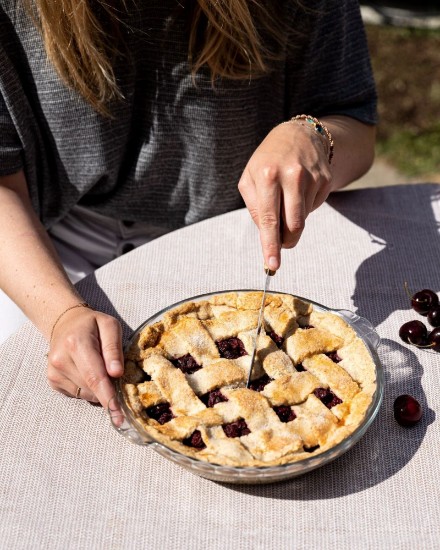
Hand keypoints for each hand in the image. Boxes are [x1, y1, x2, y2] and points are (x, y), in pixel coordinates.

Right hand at [46, 306, 123, 407]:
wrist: (65, 323)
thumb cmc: (92, 324)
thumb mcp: (109, 326)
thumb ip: (113, 348)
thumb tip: (116, 373)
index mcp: (76, 343)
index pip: (95, 377)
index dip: (108, 397)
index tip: (118, 414)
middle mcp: (61, 360)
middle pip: (91, 388)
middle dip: (109, 390)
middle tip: (118, 378)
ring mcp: (54, 372)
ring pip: (85, 394)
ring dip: (99, 389)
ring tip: (100, 368)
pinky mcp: (53, 380)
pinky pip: (78, 394)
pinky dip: (88, 388)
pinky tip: (87, 371)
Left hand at [238, 121, 332, 269]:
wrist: (298, 134)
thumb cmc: (267, 161)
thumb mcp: (249, 178)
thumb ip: (255, 208)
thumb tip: (268, 235)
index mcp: (268, 175)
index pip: (270, 219)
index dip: (271, 245)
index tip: (272, 265)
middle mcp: (292, 176)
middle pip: (293, 225)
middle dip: (286, 240)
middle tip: (281, 241)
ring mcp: (312, 178)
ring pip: (304, 220)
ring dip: (293, 221)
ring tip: (286, 201)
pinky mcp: (326, 180)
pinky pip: (313, 208)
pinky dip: (304, 207)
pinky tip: (299, 191)